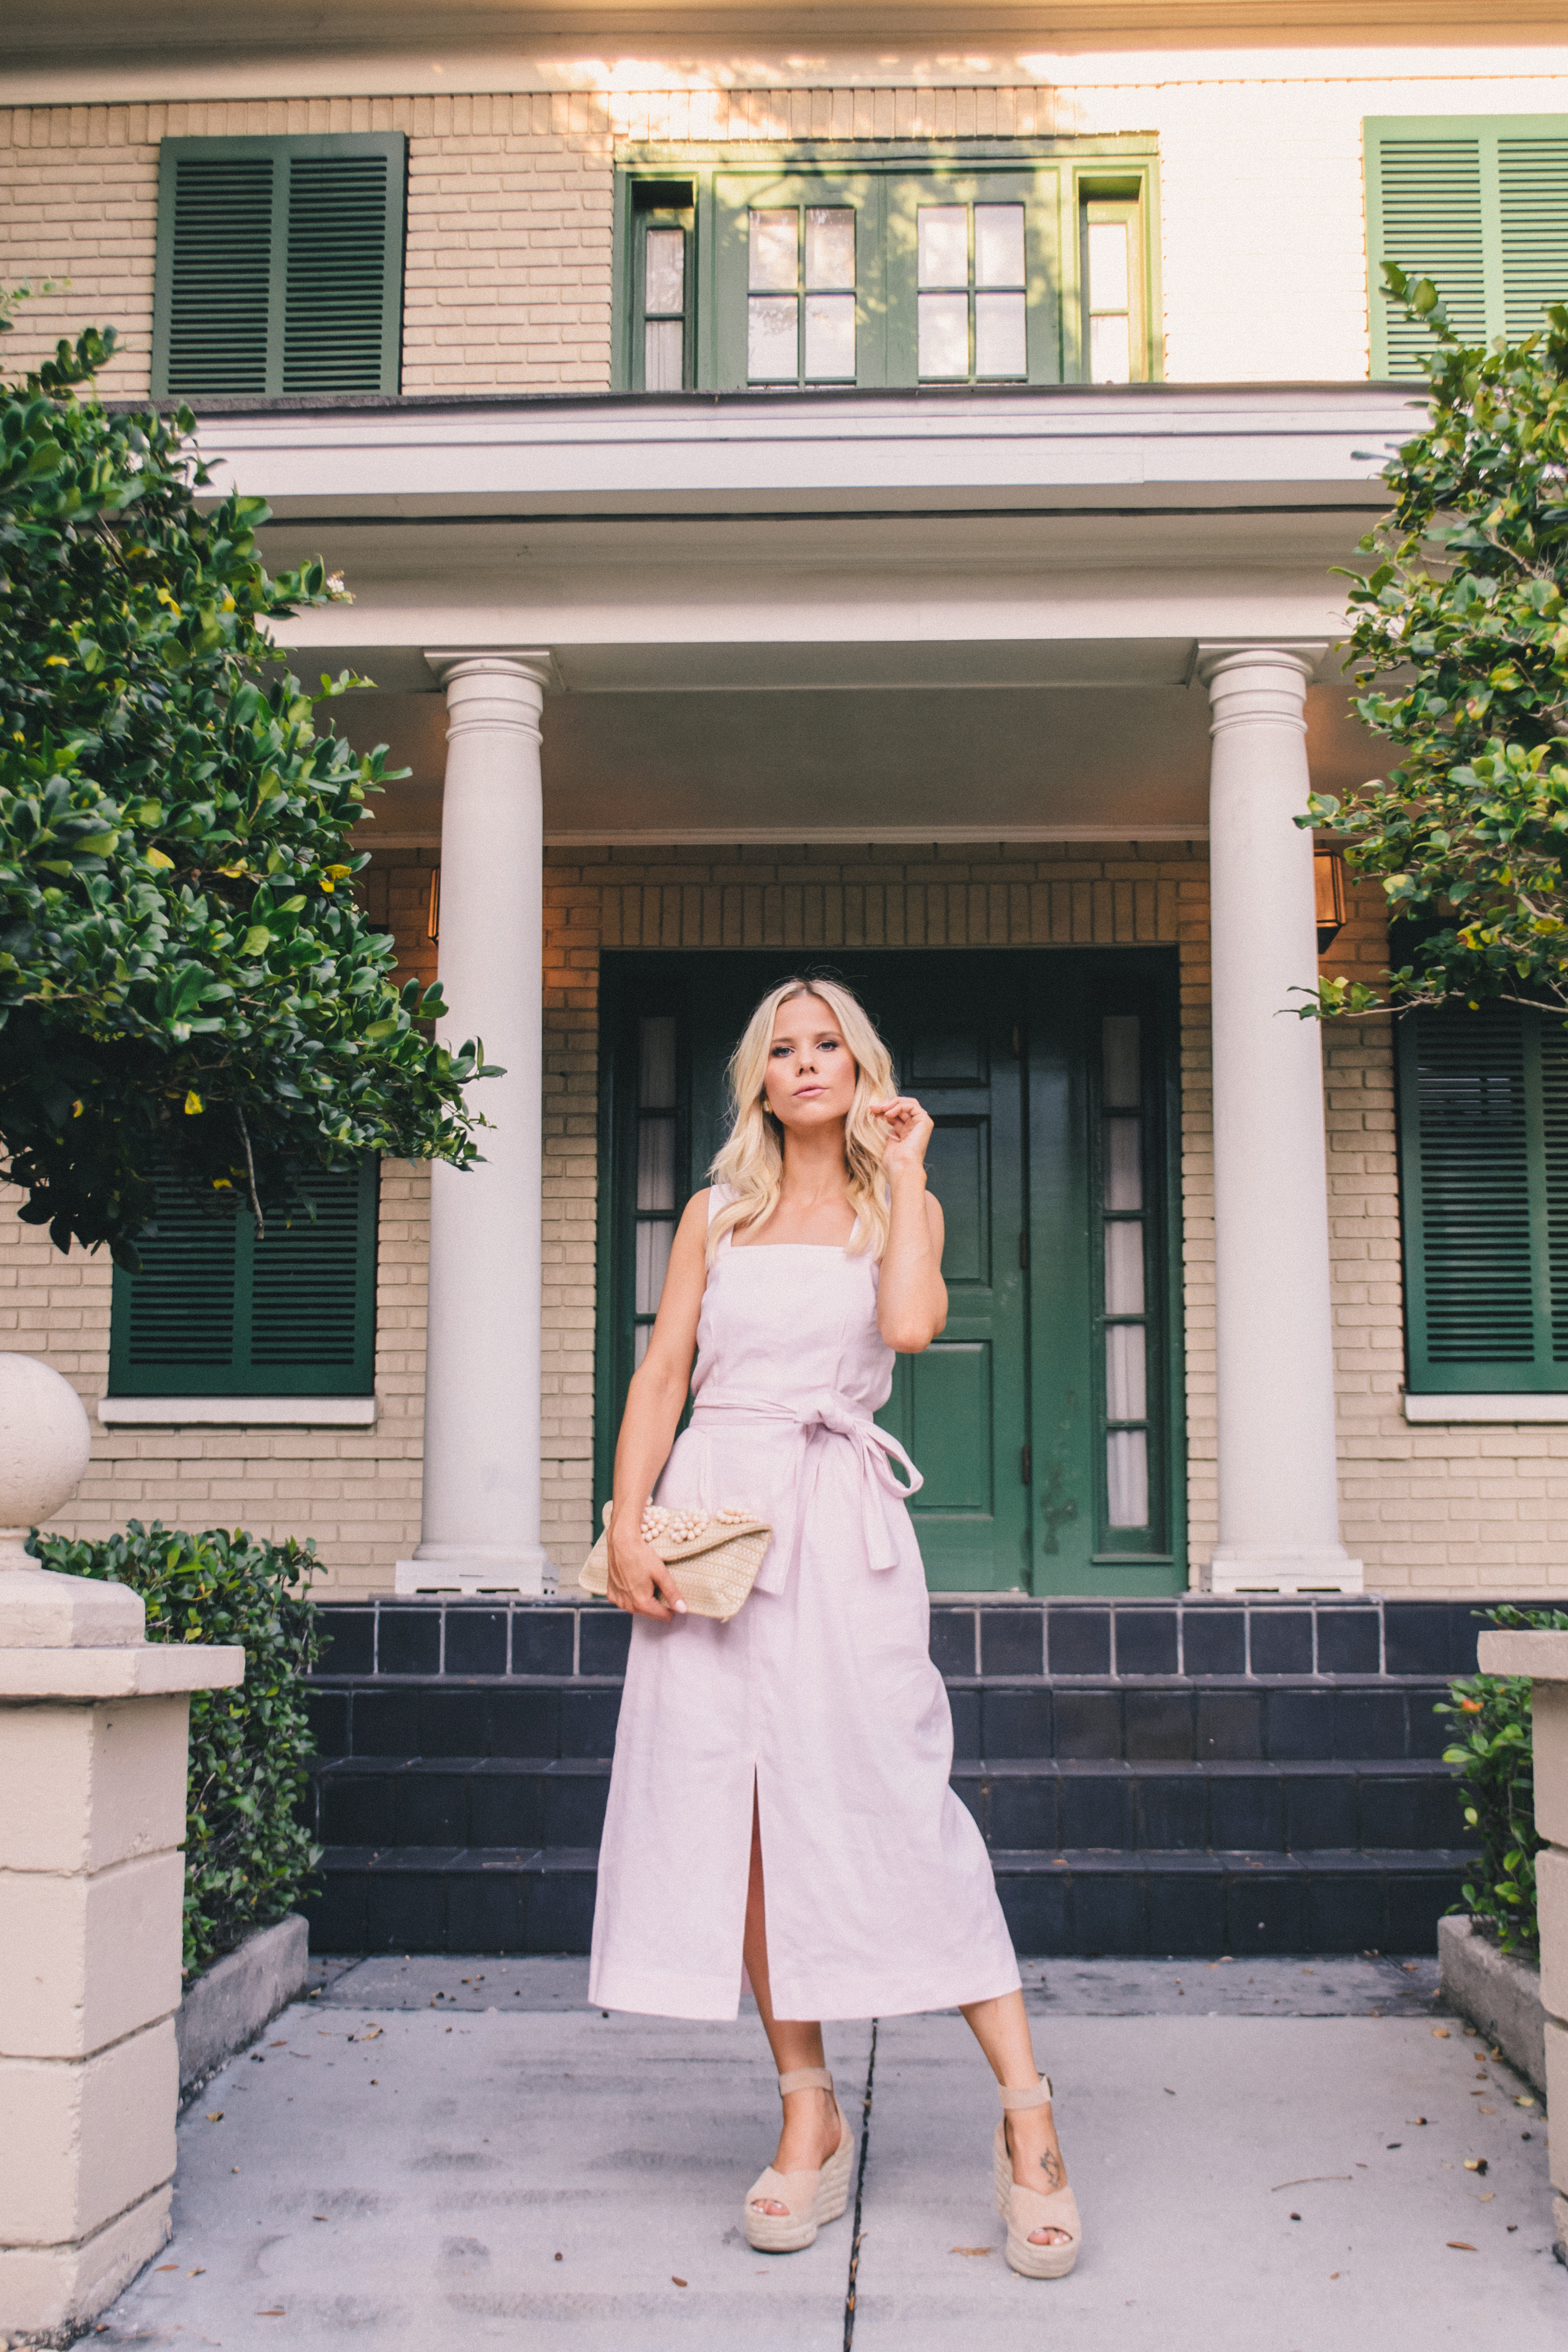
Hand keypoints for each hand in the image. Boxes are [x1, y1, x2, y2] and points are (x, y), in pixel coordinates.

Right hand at [606, 1506, 687, 1621]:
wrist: (621, 1542)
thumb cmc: (640, 1555)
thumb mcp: (661, 1573)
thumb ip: (672, 1593)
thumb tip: (682, 1609)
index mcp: (641, 1603)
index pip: (663, 1616)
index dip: (671, 1608)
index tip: (672, 1595)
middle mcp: (627, 1605)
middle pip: (650, 1613)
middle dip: (657, 1603)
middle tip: (658, 1584)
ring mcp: (617, 1600)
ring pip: (638, 1608)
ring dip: (644, 1599)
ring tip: (646, 1581)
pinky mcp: (611, 1594)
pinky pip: (625, 1601)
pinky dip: (631, 1595)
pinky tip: (634, 1581)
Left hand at [871, 1094, 933, 1178]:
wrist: (902, 1167)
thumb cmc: (895, 1161)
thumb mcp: (889, 1141)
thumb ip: (889, 1129)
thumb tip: (883, 1117)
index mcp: (907, 1132)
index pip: (896, 1113)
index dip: (884, 1110)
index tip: (872, 1111)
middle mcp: (915, 1127)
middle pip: (902, 1106)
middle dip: (886, 1104)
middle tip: (873, 1108)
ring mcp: (921, 1123)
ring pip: (908, 1103)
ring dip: (892, 1103)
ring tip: (880, 1109)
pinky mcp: (925, 1121)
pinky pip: (912, 1106)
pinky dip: (899, 1107)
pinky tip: (888, 1113)